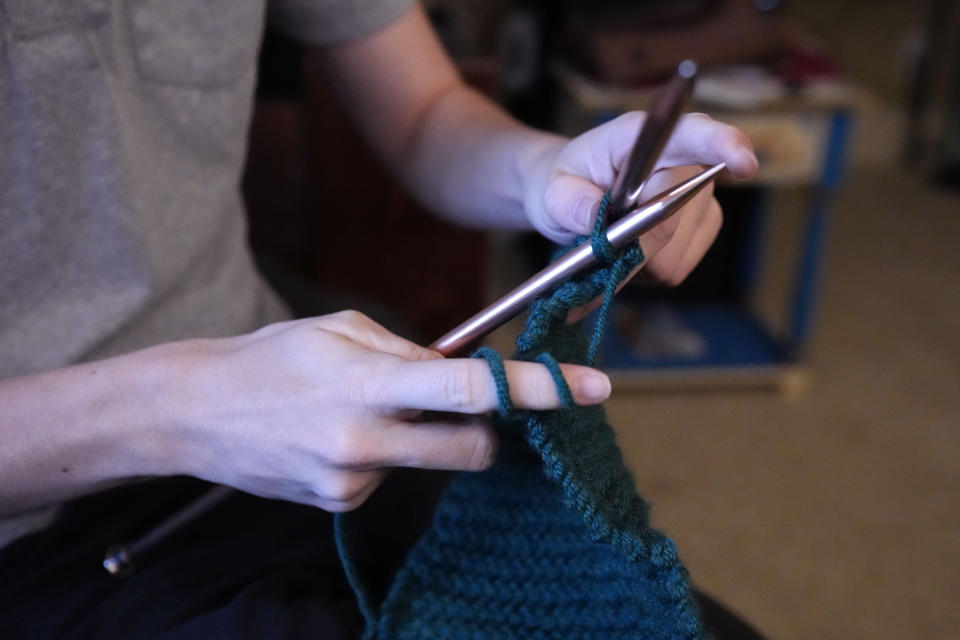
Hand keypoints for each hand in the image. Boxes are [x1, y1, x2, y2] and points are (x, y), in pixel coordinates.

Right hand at [171, 311, 611, 510]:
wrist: (194, 412)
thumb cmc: (271, 356)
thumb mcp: (342, 331)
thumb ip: (410, 353)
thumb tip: (462, 373)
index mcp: (370, 381)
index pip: (472, 389)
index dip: (538, 390)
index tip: (593, 388)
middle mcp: (366, 439)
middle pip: (474, 447)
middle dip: (488, 430)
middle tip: (466, 404)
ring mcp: (352, 480)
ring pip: (431, 463)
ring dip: (420, 437)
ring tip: (361, 413)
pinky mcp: (339, 504)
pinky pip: (390, 480)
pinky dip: (382, 457)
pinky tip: (336, 438)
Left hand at [524, 112, 758, 290]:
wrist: (571, 195)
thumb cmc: (565, 182)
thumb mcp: (551, 189)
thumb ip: (569, 202)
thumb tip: (597, 217)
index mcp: (641, 136)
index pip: (693, 134)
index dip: (722, 145)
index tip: (743, 163)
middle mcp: (682, 162)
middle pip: (674, 217)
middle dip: (632, 239)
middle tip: (598, 236)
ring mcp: (699, 197)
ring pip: (673, 252)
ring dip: (636, 259)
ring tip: (614, 237)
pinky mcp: (701, 229)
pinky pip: (676, 268)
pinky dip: (646, 270)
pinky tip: (631, 250)